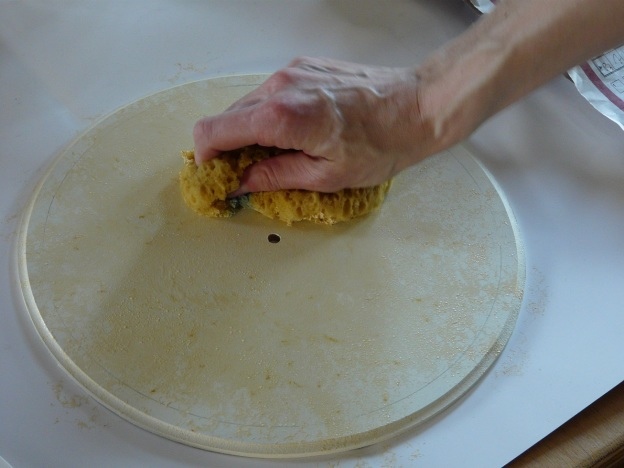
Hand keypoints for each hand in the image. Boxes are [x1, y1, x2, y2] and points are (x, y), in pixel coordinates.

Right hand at [193, 57, 439, 193]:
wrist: (418, 105)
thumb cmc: (381, 144)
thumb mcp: (326, 176)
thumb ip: (274, 177)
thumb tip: (241, 183)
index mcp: (282, 116)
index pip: (213, 131)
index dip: (206, 157)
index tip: (216, 175)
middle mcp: (280, 86)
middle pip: (226, 117)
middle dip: (228, 147)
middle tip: (247, 172)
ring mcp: (291, 72)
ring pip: (247, 105)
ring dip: (250, 132)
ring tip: (278, 153)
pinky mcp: (303, 67)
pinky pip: (270, 93)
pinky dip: (270, 115)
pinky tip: (295, 132)